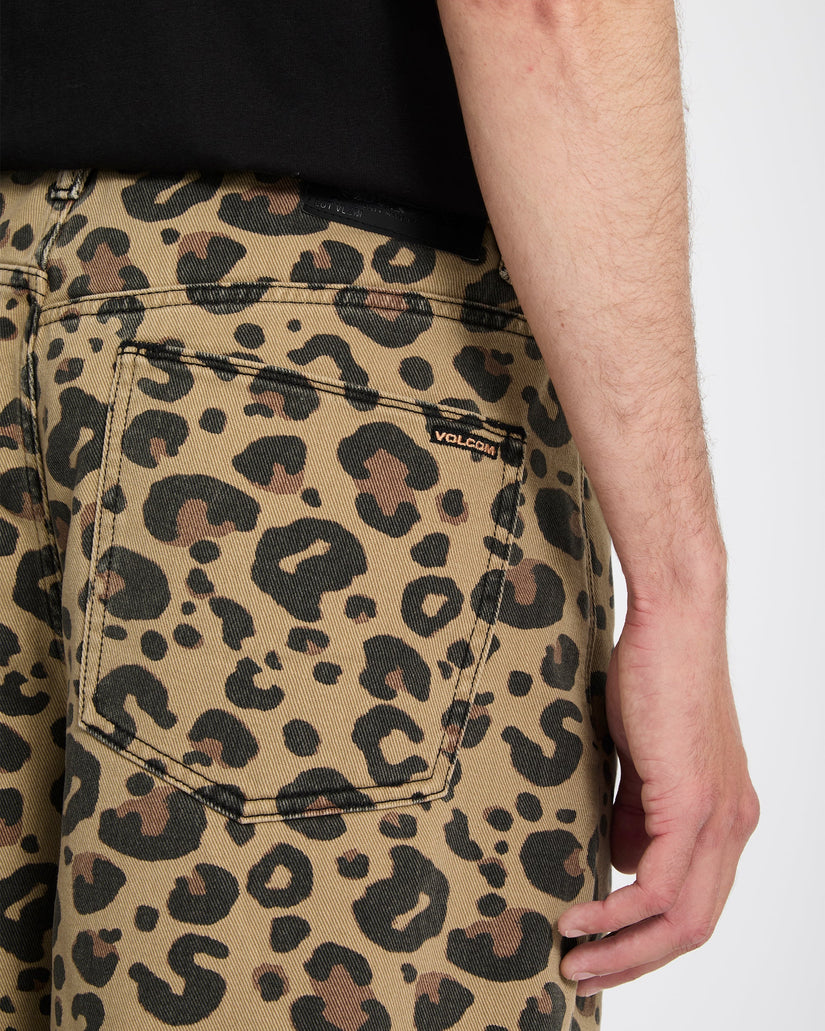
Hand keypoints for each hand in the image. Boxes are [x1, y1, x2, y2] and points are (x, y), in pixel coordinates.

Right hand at [558, 579, 759, 994]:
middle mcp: (734, 824)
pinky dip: (620, 913)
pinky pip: (663, 886)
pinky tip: (582, 917)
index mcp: (726, 815)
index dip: (647, 936)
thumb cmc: (654, 676)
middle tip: (582, 973)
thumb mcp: (644, 759)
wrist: (675, 623)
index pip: (696, 900)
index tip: (599, 946)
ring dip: (625, 949)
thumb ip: (638, 811)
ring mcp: (721, 816)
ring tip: (575, 958)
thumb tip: (623, 857)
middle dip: (635, 959)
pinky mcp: (695, 801)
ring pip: (684, 918)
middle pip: (695, 925)